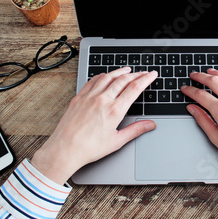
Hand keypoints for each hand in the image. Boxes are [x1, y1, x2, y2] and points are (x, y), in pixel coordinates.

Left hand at [31, 67, 157, 184]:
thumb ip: (135, 130)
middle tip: (144, 72)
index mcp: (114, 110)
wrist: (65, 149)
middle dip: (136, 74)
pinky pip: (93, 81)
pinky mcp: (79, 97)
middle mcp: (102, 100)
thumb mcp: (116, 141)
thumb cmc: (89, 148)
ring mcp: (89, 96)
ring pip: (108, 77)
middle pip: (123, 80)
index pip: (134, 88)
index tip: (152, 74)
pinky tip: (105, 76)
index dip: (146, 79)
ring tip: (127, 69)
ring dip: (120, 71)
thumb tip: (150, 125)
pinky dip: (102, 75)